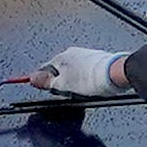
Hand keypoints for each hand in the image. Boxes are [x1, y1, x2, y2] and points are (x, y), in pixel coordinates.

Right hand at [0, 44, 134, 118]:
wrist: (115, 73)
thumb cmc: (91, 77)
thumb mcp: (63, 85)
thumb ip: (47, 82)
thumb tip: (32, 79)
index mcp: (62, 56)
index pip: (45, 69)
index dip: (44, 81)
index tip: (46, 89)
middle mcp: (73, 53)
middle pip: (60, 70)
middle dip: (62, 82)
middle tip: (66, 93)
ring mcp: (86, 55)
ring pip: (74, 71)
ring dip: (75, 81)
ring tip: (81, 90)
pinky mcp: (97, 60)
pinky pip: (86, 72)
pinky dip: (86, 79)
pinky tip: (90, 86)